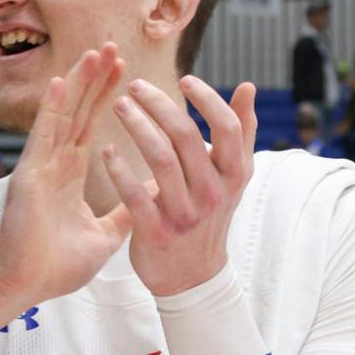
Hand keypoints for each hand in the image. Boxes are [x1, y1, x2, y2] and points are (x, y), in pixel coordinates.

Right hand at [0, 47, 132, 304]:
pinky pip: (42, 136)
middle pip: (78, 110)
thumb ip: (126, 212)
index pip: (90, 124)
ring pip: (62, 114)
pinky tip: (60, 81)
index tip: (122, 68)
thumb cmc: (57, 266)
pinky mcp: (28, 176)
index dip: (104, 95)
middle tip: (111, 45)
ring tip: (94, 51)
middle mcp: (54, 163)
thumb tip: (154, 195)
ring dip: (77, 82)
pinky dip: (51, 108)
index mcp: (69, 174)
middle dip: (94, 78)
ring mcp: (40, 166)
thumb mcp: (103, 235)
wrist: (24, 287)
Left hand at [102, 76, 257, 298]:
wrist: (193, 275)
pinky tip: (107, 150)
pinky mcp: (157, 232)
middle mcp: (213, 193)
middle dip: (159, 104)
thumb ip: (241, 130)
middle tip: (135, 85)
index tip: (184, 79)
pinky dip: (119, 169)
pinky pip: (135, 194)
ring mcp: (186, 214)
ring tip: (119, 105)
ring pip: (159, 159)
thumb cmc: (211, 213)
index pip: (228, 127)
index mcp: (234, 175)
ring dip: (137, 126)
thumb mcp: (233, 176)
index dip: (207, 99)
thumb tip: (247, 86)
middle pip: (186, 137)